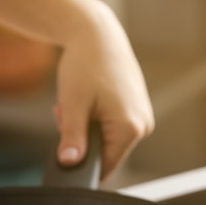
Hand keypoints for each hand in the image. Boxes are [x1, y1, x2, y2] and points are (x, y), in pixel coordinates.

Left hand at [53, 3, 154, 178]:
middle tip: (67, 114)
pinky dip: (94, 121)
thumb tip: (69, 164)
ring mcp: (141, 119)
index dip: (79, 161)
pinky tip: (87, 103)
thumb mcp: (73, 105)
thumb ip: (72, 138)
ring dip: (85, 129)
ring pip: (105, 142)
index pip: (104, 168)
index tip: (63, 142)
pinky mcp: (136, 111)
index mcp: (130, 128)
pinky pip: (110, 129)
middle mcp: (142, 126)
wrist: (97, 36)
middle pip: (104, 154)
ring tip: (77, 104)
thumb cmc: (86, 65)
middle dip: (80, 140)